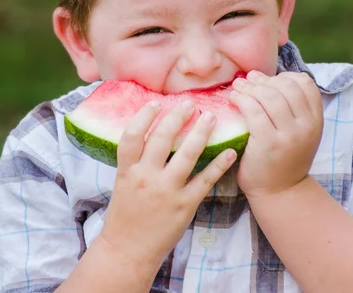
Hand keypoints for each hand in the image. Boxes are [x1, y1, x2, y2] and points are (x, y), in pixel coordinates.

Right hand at [97, 101, 236, 278]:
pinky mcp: (184, 205)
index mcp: (127, 171)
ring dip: (200, 132)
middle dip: (177, 117)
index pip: (132, 136)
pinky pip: (205, 180)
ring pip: (186, 155)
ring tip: (210, 116)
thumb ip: (135, 160)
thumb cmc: (125, 215)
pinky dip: (219, 164)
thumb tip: (150, 132)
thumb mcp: (122, 183)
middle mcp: (146, 178)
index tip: (157, 102)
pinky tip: (230, 151)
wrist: (128, 251)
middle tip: (189, 103)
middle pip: (161, 139)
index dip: (144, 116)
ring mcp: (167, 191)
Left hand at [229, 71, 322, 197]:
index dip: (284, 76)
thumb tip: (261, 76)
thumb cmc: (284, 158)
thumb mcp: (298, 132)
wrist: (280, 192)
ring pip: (269, 96)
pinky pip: (254, 111)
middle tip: (248, 80)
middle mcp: (306, 126)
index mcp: (316, 120)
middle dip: (264, 80)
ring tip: (237, 87)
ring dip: (249, 87)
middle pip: (285, 87)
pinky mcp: (269, 143)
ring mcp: (289, 135)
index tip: (268, 80)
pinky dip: (242, 99)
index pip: (305, 84)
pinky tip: (233, 99)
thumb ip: (291, 107)